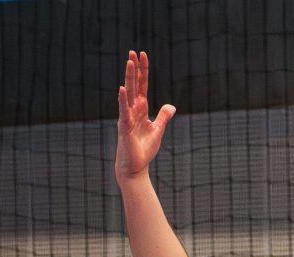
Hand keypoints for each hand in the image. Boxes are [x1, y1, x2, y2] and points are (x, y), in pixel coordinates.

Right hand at [115, 50, 176, 183]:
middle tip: (133, 52)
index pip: (142, 86)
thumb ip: (163, 117)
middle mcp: (132, 110)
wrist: (135, 167)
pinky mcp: (124, 127)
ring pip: (128, 94)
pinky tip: (122, 88)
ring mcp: (127, 117)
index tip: (143, 55)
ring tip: (129, 62)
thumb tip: (171, 106)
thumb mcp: (158, 130)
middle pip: (134, 85)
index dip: (143, 71)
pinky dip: (123, 100)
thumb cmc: (143, 149)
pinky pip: (123, 111)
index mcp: (141, 109)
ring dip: (129, 78)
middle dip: (134, 69)